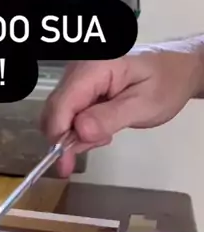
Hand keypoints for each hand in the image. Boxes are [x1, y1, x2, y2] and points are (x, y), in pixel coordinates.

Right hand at [43, 39, 203, 175]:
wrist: (176, 70)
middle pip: (55, 109)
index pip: (63, 104)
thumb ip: (110, 117)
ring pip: (58, 113)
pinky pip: (67, 111)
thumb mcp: (143, 105)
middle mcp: (79, 69)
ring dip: (73, 134)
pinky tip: (100, 129)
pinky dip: (78, 128)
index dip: (59, 135)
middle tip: (91, 150)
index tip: (64, 164)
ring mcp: (77, 77)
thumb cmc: (165, 84)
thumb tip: (79, 131)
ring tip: (104, 136)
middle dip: (65, 138)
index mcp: (95, 68)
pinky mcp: (79, 86)